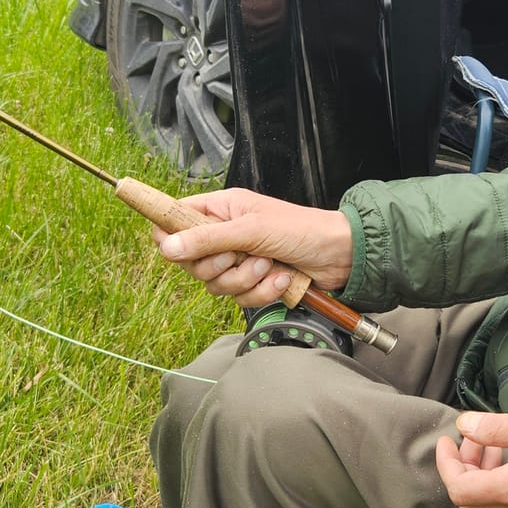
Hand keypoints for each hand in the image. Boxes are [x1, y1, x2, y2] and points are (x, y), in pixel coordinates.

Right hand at [152, 188, 353, 307]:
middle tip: (241, 256)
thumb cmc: (302, 229)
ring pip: (216, 284)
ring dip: (245, 280)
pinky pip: (239, 298)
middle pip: (191, 261)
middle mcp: (225, 233)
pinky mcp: (254, 282)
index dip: (171, 236)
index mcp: (221, 209)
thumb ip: (208, 239)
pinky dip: (262, 292)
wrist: (339, 254)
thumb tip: (168, 247)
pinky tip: (281, 278)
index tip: (179, 249)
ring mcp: (239, 260)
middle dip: (219, 266)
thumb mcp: (251, 230)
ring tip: (269, 265)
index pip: (174, 219)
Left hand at [435, 411, 507, 507]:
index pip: (460, 489)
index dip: (446, 464)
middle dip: (464, 472)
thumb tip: (466, 426)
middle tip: (478, 442)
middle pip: (470, 506)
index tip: (449, 440)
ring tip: (500, 453)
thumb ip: (503, 427)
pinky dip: (505, 499)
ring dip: (484, 485)